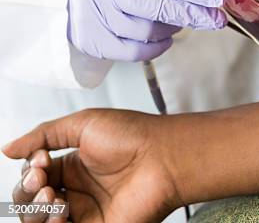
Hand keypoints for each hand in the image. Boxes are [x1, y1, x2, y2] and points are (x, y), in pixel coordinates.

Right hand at [2, 109, 181, 222]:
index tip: (41, 160)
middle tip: (42, 180)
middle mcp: (78, 191)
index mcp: (73, 166)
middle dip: (26, 192)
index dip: (30, 171)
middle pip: (31, 202)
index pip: (34, 177)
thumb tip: (7, 148)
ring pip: (41, 222)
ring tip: (52, 197)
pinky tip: (60, 212)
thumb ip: (44, 135)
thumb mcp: (83, 124)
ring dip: (35, 212)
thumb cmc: (132, 135)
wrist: (163, 155)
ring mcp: (87, 213)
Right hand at [68, 0, 226, 60]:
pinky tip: (165, 37)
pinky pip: (137, 52)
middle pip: (158, 9)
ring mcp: (96, 19)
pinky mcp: (94, 42)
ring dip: (174, 27)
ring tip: (179, 19)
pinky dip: (157, 46)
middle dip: (194, 14)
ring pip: (150, 32)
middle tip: (217, 18)